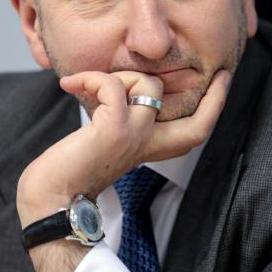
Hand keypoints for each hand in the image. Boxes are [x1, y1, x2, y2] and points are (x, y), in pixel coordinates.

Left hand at [16, 69, 230, 227]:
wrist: (50, 198)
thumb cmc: (68, 169)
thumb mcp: (106, 140)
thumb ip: (122, 120)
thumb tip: (119, 87)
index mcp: (148, 148)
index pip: (194, 132)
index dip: (213, 107)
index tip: (222, 81)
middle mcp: (147, 144)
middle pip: (198, 125)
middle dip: (215, 96)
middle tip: (218, 72)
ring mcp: (134, 136)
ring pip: (149, 84)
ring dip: (118, 74)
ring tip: (88, 83)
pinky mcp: (114, 129)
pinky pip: (113, 85)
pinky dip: (91, 78)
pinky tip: (70, 84)